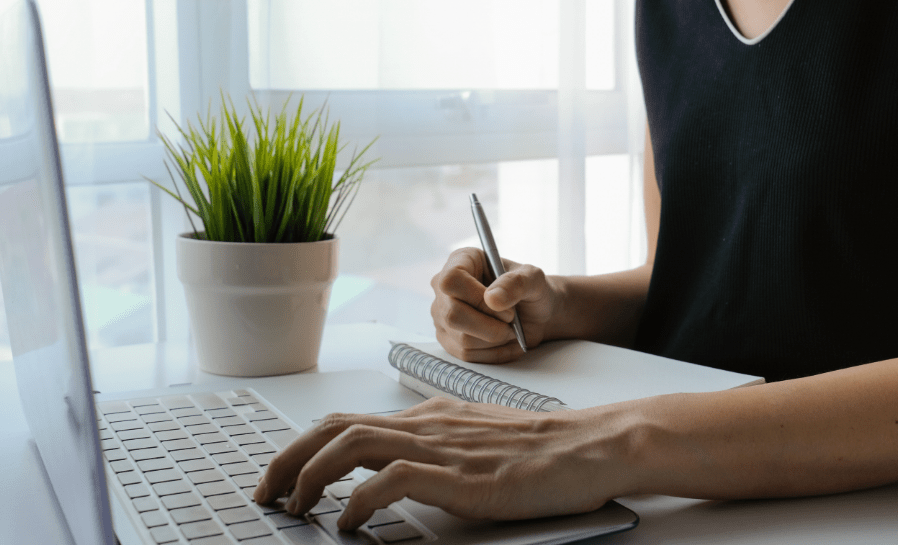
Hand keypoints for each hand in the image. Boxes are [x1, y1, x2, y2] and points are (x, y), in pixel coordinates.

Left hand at [252, 397, 626, 530]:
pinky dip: (360, 499)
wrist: (588, 446)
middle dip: (289, 457)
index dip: (305, 446)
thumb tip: (399, 466)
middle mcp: (427, 426)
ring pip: (353, 444)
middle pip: (337, 427)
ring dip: (310, 473)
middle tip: (266, 491)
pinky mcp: (461, 477)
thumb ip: (437, 446)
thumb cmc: (542, 448)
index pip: (349, 421)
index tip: (283, 475)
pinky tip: (348, 521)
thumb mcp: (477, 439)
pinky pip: (393, 479)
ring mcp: (442, 449)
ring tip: (292, 505)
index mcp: (429, 418)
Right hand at [430, 248, 560, 362]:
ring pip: (462, 339)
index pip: (450, 280)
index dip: (475, 297)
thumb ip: (516, 283)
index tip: (501, 304)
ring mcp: (443, 315)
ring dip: (495, 339)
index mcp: (461, 261)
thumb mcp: (533, 279)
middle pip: (452, 314)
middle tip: (511, 319)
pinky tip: (506, 341)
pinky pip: (467, 354)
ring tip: (511, 329)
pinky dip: (494, 352)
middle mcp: (444, 288)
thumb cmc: (531, 290)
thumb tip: (492, 299)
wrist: (534, 314)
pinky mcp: (449, 339)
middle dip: (490, 325)